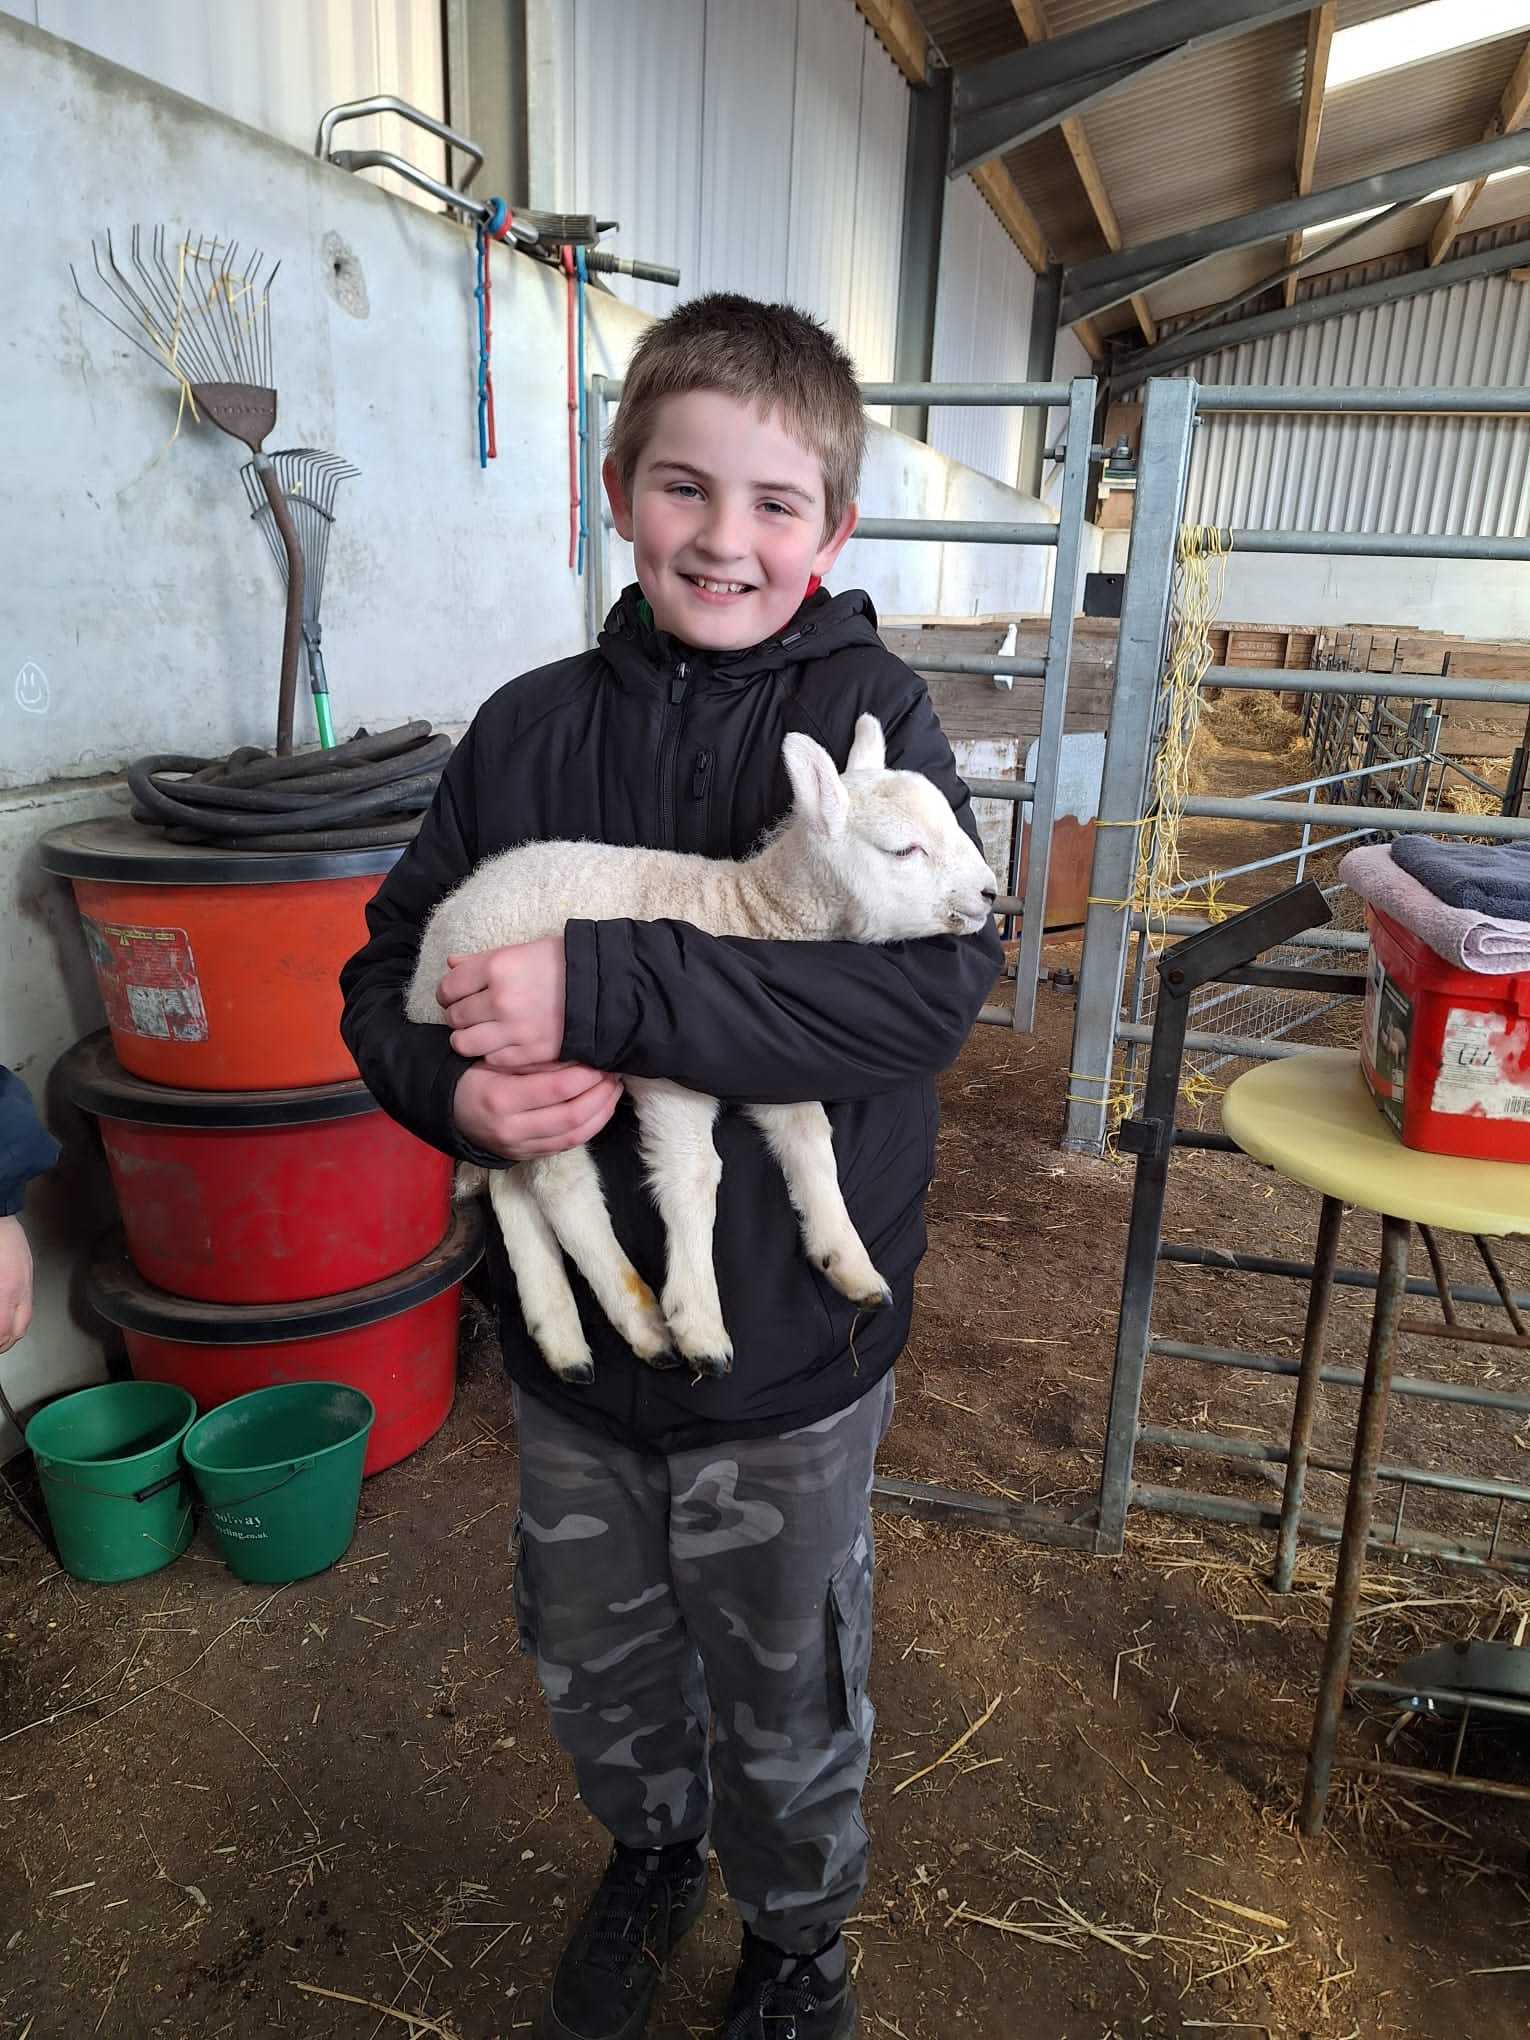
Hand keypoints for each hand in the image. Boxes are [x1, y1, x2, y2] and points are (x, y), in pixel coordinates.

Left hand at [0, 1215, 34, 1354]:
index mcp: (5, 1290)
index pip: (2, 1331)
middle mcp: (19, 1291)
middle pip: (16, 1331)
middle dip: (3, 1343)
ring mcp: (26, 1284)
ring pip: (24, 1321)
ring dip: (11, 1334)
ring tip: (0, 1336)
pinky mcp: (28, 1278)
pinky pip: (27, 1308)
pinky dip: (17, 1320)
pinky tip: (7, 1318)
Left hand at [438, 938, 565, 1069]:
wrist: (607, 992)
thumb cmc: (566, 965)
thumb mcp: (523, 951)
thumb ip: (482, 960)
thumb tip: (451, 963)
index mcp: (497, 967)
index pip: (448, 987)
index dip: (448, 993)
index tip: (455, 996)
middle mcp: (500, 999)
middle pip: (454, 1017)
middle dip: (459, 1016)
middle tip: (472, 1015)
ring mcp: (513, 1029)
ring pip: (465, 1043)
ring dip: (469, 1039)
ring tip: (483, 1033)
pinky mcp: (528, 1053)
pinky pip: (492, 1059)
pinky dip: (494, 1054)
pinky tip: (506, 1043)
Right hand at [452, 1061, 621, 1160]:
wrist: (449, 1110)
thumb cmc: (474, 1075)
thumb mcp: (496, 1059)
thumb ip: (534, 1061)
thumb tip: (578, 1057)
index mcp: (500, 1098)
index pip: (557, 1089)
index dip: (586, 1076)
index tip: (601, 1062)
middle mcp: (511, 1128)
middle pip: (571, 1117)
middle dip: (600, 1095)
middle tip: (614, 1076)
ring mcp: (519, 1147)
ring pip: (573, 1137)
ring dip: (601, 1114)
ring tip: (613, 1092)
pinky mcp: (526, 1157)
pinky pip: (565, 1147)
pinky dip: (588, 1129)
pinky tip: (599, 1111)